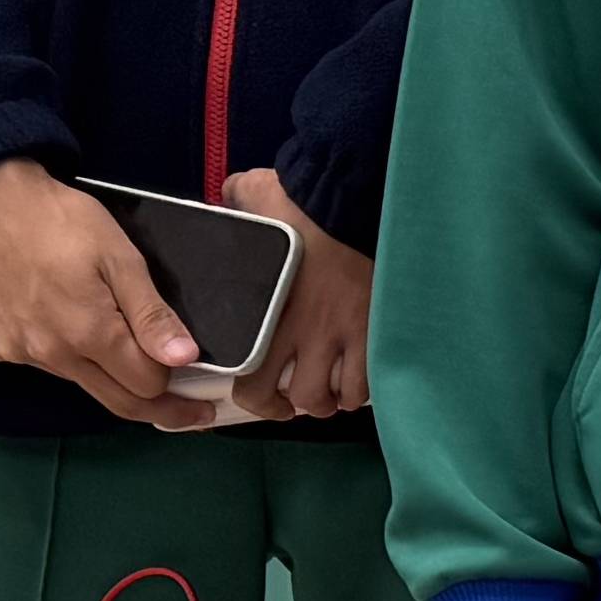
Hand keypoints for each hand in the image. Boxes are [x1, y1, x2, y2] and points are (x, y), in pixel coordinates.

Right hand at [0, 159, 207, 429]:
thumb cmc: (63, 221)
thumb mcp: (121, 257)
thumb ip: (151, 314)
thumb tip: (185, 359)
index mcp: (88, 333)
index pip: (146, 386)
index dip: (178, 386)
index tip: (202, 388)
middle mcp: (52, 355)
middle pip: (118, 402)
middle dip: (160, 411)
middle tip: (192, 414)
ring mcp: (21, 354)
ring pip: (83, 383)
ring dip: (113, 379)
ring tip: (137, 362)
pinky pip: (49, 366)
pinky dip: (73, 359)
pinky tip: (78, 332)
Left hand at [212, 166, 370, 420]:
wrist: (355, 195)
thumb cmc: (302, 199)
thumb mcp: (252, 197)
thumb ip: (233, 206)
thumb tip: (223, 202)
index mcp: (267, 315)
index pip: (253, 383)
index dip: (257, 401)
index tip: (264, 396)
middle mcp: (305, 332)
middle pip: (302, 398)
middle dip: (298, 406)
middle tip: (298, 399)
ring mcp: (345, 332)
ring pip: (338, 395)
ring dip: (334, 399)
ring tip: (333, 390)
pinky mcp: (377, 326)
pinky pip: (371, 377)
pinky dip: (364, 386)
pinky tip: (361, 377)